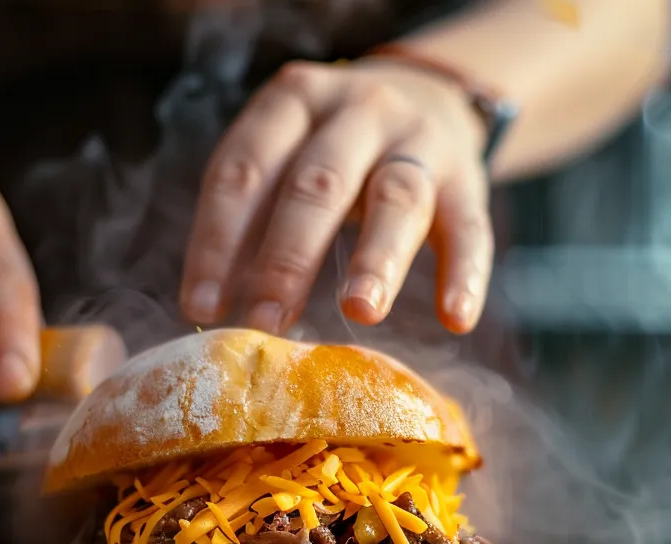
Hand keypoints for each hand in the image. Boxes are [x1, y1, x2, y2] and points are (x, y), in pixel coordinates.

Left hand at [180, 58, 491, 335]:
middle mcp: (358, 112)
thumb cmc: (334, 147)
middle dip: (286, 258)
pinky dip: (464, 274)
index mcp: (294, 101)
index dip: (217, 241)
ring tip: (359, 312)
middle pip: (317, 184)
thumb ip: (255, 215)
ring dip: (377, 259)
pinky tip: (456, 319)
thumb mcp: (288, 154)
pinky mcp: (467, 179)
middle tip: (264, 322)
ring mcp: (418, 141)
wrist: (431, 94)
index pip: (244, 170)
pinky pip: (469, 227)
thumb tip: (217, 304)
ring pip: (397, 199)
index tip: (200, 307)